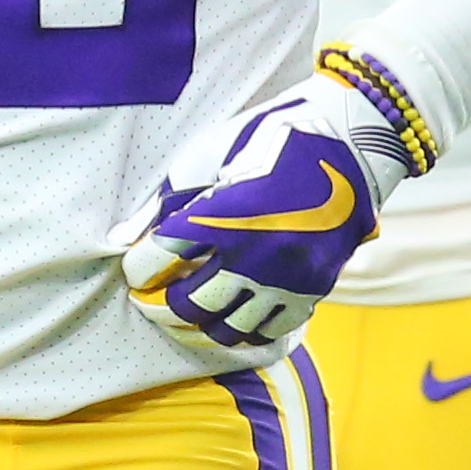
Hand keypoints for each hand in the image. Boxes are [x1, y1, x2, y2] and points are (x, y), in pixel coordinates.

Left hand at [110, 65, 422, 352]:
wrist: (347, 142)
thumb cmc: (267, 140)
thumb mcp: (207, 156)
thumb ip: (164, 202)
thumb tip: (123, 240)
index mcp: (224, 213)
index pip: (159, 258)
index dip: (138, 270)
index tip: (135, 272)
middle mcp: (255, 253)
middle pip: (189, 304)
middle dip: (160, 307)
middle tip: (149, 302)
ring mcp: (287, 276)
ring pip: (228, 328)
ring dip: (198, 327)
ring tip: (184, 317)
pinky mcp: (313, 288)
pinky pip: (270, 329)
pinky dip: (243, 330)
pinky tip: (228, 317)